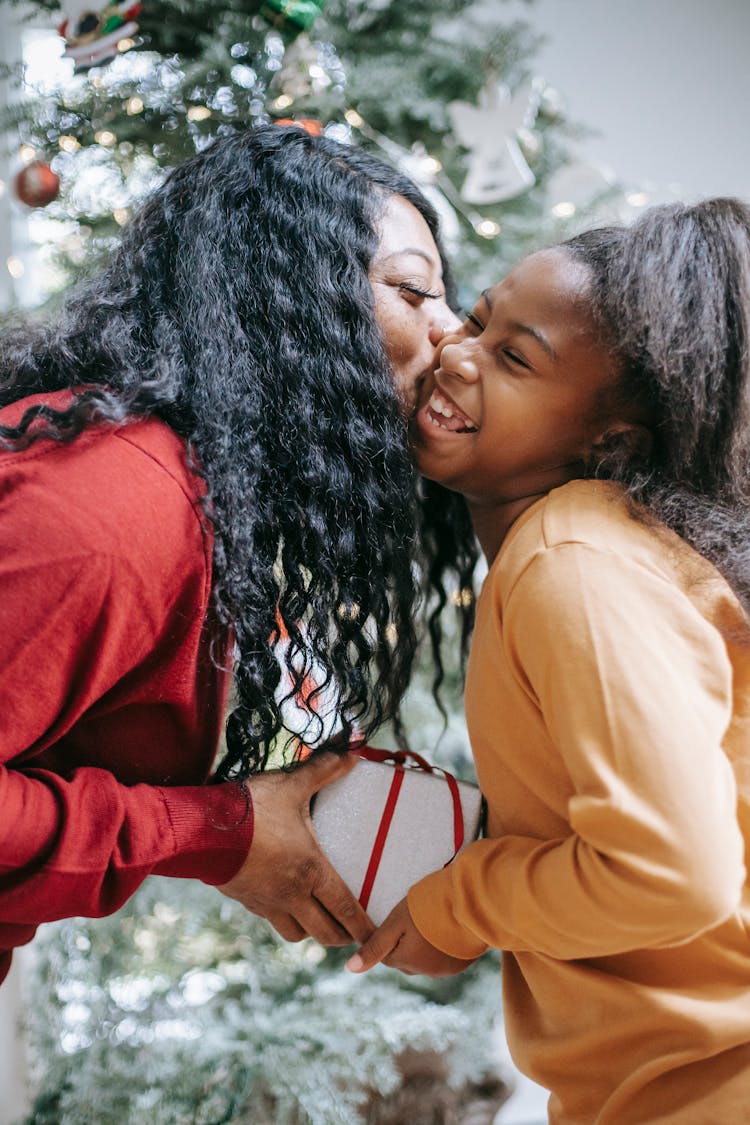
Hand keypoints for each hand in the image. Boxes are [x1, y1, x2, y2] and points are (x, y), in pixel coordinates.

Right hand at [217, 751, 373, 946]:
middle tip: (351, 932)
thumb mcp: (291, 786)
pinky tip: (284, 904)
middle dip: (342, 936)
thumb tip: (351, 756)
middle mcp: (292, 894)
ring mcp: (267, 902)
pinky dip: (284, 918)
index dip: (362, 927)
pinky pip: (271, 920)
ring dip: (311, 931)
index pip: (345, 908)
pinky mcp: (246, 901)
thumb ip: (323, 771)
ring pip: (296, 933)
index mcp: (311, 870)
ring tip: (318, 919)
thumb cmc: (251, 810)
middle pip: (324, 932)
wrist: (201, 831)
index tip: (374, 937)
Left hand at [345, 898, 475, 976]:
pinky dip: (443, 949)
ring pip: (425, 961)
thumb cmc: (427, 909)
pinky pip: (445, 960)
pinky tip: (447, 930)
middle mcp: (424, 972)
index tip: (398, 920)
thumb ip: (374, 946)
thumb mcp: (395, 923)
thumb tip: (349, 968)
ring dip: (425, 947)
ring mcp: (444, 970)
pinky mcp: (461, 964)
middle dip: (406, 944)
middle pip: (406, 960)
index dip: (389, 936)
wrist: (468, 904)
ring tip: (432, 923)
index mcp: (405, 962)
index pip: (387, 955)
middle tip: (415, 920)